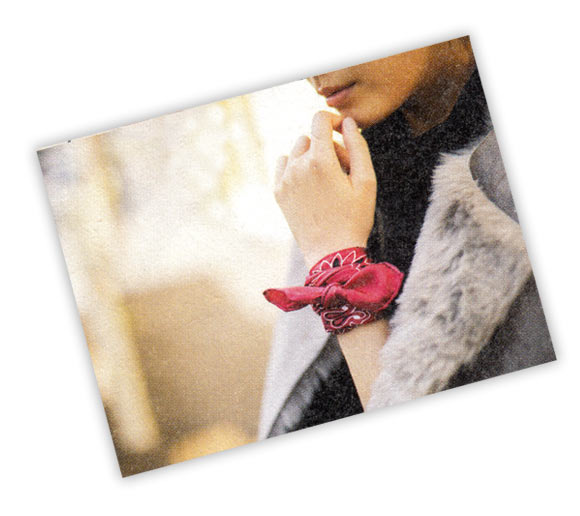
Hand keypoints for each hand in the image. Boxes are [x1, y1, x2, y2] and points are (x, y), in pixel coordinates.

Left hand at [274, 111, 376, 267]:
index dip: (333, 120)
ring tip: (327, 180)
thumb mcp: (366, 181)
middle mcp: (297, 166)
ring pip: (296, 151)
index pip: (319, 120)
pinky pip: (283, 165)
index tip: (342, 131)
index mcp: (320, 160)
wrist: (331, 253)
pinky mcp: (278, 192)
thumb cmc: (354, 218)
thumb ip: (358, 146)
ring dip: (311, 156)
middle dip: (326, 146)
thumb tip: (348, 123)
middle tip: (342, 170)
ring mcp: (285, 180)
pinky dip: (295, 167)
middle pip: (310, 138)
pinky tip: (309, 184)